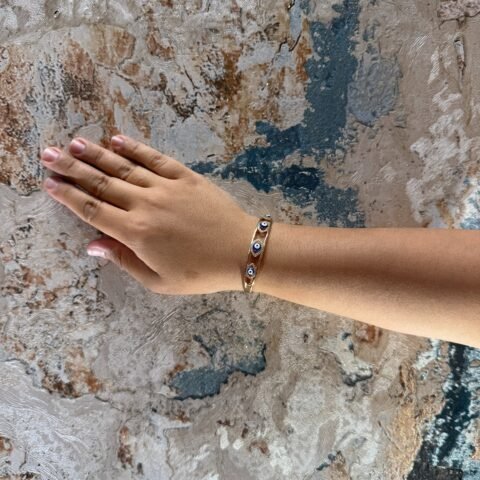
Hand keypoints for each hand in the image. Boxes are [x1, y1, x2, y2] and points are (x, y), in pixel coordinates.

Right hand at [40, 135, 254, 294]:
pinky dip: (135, 148)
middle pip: (101, 183)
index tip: (49, 183)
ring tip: (73, 143)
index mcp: (136, 233)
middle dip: (71, 168)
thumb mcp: (159, 280)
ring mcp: (166, 187)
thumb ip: (124, 260)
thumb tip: (92, 245)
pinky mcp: (186, 177)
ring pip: (123, 167)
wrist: (241, 251)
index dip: (68, 196)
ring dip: (96, 154)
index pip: (92, 210)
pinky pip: (155, 159)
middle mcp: (145, 205)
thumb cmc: (200, 272)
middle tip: (48, 154)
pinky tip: (117, 139)